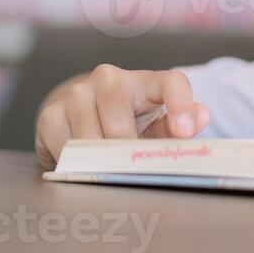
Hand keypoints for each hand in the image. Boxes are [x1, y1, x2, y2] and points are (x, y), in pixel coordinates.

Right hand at [35, 64, 210, 169]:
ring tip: (105, 171)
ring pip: (91, 141)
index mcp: (145, 81)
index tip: (184, 132)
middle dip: (125, 156)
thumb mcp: (153, 127)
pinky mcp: (51, 113)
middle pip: (121, 126)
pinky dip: (75, 165)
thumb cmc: (126, 123)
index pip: (171, 83)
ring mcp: (77, 93)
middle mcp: (109, 78)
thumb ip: (175, 127)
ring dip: (99, 163)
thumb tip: (202, 116)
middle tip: (129, 174)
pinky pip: (65, 149)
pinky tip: (81, 164)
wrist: (79, 116)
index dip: (180, 105)